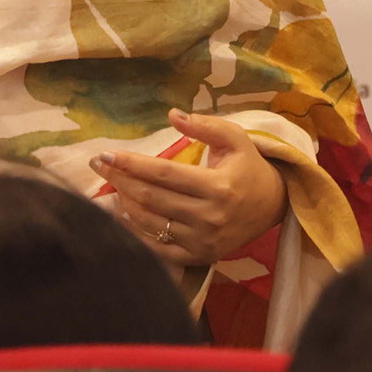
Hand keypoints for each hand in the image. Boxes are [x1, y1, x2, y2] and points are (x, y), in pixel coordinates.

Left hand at [95, 112, 285, 266]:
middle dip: (120, 180)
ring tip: (110, 186)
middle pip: (151, 198)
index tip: (106, 154)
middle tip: (99, 165)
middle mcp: (209, 217)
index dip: (132, 164)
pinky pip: (158, 249)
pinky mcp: (198, 257)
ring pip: (150, 224)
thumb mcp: (235, 138)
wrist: (273, 206)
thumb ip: (205, 126)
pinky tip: (123, 215)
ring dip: (124, 205)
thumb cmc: (249, 167)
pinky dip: (135, 233)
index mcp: (218, 187)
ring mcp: (202, 241)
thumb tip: (172, 114)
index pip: (164, 174)